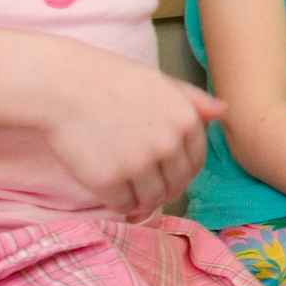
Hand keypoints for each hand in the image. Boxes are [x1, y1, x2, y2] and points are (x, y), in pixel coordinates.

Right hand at [40, 48, 225, 220]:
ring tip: (126, 186)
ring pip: (151, 200)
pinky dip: (117, 202)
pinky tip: (108, 188)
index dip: (181, 170)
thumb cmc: (110, 80)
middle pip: (176, 185)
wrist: (62, 85)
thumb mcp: (160, 82)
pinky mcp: (109, 180)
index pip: (196, 163)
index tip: (165, 170)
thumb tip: (223, 111)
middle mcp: (168, 144)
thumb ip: (193, 100)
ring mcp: (139, 164)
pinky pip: (123, 205)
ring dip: (140, 199)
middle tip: (142, 183)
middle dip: (162, 188)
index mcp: (185, 121)